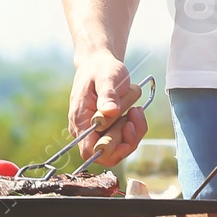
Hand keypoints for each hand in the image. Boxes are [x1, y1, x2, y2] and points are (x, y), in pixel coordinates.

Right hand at [68, 51, 147, 166]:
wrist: (99, 64)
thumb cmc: (100, 69)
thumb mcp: (106, 77)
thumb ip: (107, 94)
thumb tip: (110, 111)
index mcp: (80, 119)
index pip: (90, 150)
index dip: (109, 149)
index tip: (126, 130)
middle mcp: (86, 131)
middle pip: (108, 152)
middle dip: (126, 135)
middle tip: (134, 112)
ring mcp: (97, 131)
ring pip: (120, 146)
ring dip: (133, 130)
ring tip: (136, 109)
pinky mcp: (108, 129)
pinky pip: (125, 138)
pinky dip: (135, 126)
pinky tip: (136, 111)